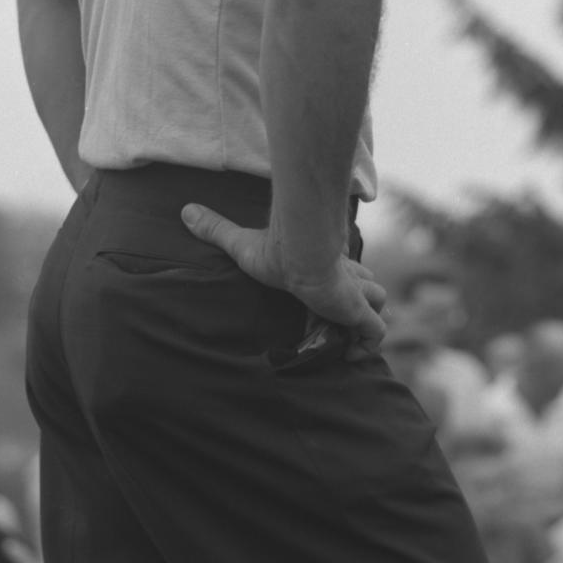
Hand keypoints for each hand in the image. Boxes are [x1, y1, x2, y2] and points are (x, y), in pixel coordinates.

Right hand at [181, 203, 386, 359]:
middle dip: (355, 303)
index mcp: (323, 264)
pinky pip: (375, 333)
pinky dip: (366, 344)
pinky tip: (348, 352)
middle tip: (333, 324)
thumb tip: (185, 210)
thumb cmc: (274, 249)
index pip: (341, 273)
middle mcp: (344, 277)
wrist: (299, 250)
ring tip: (343, 337)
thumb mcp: (240, 245)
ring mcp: (355, 294)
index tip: (321, 304)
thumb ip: (216, 230)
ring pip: (377, 302)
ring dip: (363, 320)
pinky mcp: (359, 310)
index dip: (336, 286)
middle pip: (364, 287)